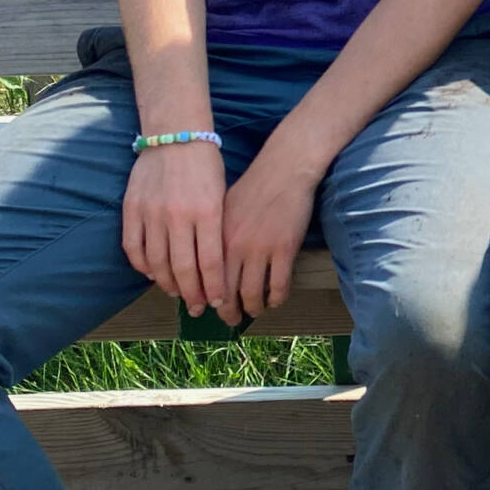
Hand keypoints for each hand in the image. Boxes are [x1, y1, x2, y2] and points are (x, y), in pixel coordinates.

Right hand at [122, 141, 226, 316]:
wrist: (175, 135)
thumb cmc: (206, 167)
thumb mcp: (222, 196)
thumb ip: (216, 230)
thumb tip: (216, 268)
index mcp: (207, 212)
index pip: (210, 263)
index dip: (213, 288)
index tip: (218, 302)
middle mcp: (179, 216)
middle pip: (183, 269)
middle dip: (192, 294)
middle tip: (198, 308)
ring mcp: (152, 213)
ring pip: (156, 263)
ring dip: (167, 284)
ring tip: (176, 293)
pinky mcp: (132, 209)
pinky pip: (133, 248)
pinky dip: (142, 266)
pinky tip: (152, 274)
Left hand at [218, 151, 320, 326]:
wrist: (284, 169)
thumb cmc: (253, 186)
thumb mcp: (221, 210)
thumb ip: (213, 237)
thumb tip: (205, 262)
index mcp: (215, 238)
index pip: (205, 281)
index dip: (206, 300)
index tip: (208, 309)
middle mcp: (234, 248)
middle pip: (227, 294)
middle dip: (228, 313)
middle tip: (231, 319)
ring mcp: (260, 250)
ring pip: (253, 295)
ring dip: (253, 308)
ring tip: (255, 310)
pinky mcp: (284, 249)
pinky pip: (279, 285)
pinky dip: (277, 298)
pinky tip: (276, 299)